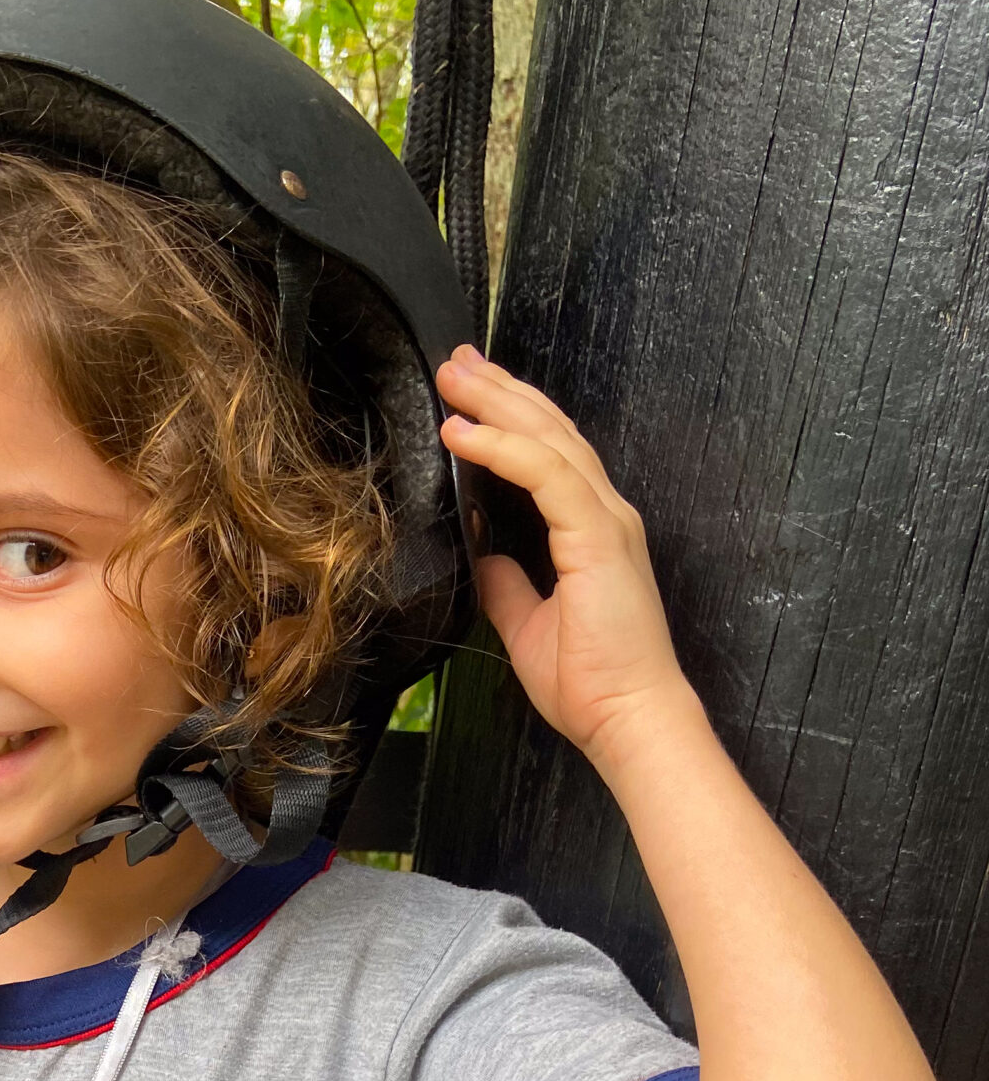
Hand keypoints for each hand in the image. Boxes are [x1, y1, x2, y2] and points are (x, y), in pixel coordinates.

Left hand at [436, 348, 690, 763]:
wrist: (627, 718)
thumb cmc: (591, 683)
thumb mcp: (526, 625)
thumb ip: (507, 585)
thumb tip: (484, 555)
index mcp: (591, 531)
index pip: (548, 454)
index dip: (507, 418)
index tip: (465, 397)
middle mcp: (604, 514)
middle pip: (548, 431)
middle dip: (499, 392)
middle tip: (455, 361)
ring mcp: (606, 520)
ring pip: (548, 439)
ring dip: (496, 404)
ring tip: (452, 378)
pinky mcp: (598, 537)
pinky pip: (546, 474)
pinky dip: (502, 447)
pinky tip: (463, 432)